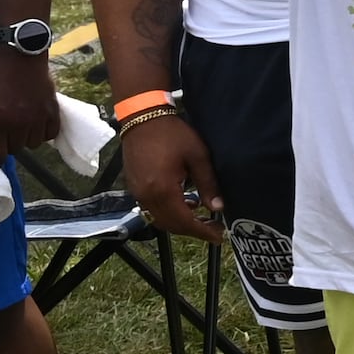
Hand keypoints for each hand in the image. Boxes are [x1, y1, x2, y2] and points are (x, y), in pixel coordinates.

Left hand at [0, 46, 60, 164]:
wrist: (18, 54)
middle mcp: (19, 124)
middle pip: (16, 149)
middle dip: (9, 143)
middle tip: (6, 131)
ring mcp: (38, 118)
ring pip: (33, 143)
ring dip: (26, 138)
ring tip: (21, 126)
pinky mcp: (52, 111)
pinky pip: (50, 134)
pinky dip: (43, 132)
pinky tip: (36, 124)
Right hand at [120, 113, 224, 240]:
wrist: (142, 117)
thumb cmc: (172, 133)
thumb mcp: (198, 156)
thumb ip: (208, 184)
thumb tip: (218, 207)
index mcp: (162, 190)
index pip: (184, 221)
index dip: (202, 231)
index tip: (219, 236)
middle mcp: (146, 196)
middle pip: (170, 225)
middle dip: (193, 230)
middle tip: (214, 229)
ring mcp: (137, 193)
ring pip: (160, 219)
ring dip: (180, 222)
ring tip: (202, 217)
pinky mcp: (134, 187)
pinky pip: (152, 209)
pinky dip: (169, 212)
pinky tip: (185, 203)